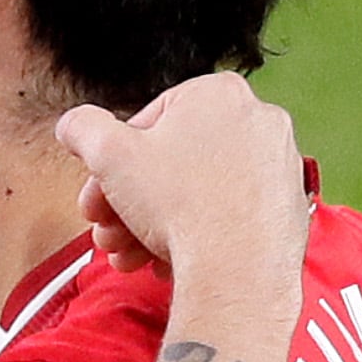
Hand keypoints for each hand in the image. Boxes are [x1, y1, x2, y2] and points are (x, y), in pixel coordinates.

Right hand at [53, 74, 313, 309]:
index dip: (112, 163)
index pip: (148, 121)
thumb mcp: (108, 156)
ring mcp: (278, 161)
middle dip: (130, 200)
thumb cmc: (181, 205)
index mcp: (217, 93)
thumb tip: (73, 123)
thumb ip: (83, 129)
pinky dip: (196, 233)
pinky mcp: (287, 201)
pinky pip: (228, 212)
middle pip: (173, 159)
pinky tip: (170, 259)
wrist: (238, 268)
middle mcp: (257, 118)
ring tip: (131, 253)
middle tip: (108, 229)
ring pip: (198, 189)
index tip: (100, 193)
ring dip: (154, 223)